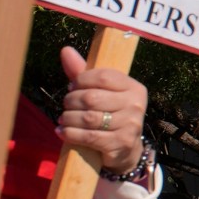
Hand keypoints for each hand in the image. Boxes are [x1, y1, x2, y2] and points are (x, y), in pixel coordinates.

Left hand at [56, 44, 147, 173]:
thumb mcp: (99, 92)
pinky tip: (62, 132)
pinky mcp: (121, 142)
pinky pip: (89, 136)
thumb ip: (82, 73)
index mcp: (134, 87)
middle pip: (92, 98)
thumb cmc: (109, 114)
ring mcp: (131, 125)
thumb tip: (65, 50)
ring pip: (88, 118)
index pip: (103, 76)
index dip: (81, 80)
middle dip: (71, 102)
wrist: (124, 147)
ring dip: (68, 119)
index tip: (72, 87)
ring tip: (63, 120)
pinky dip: (70, 134)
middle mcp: (136, 105)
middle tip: (66, 106)